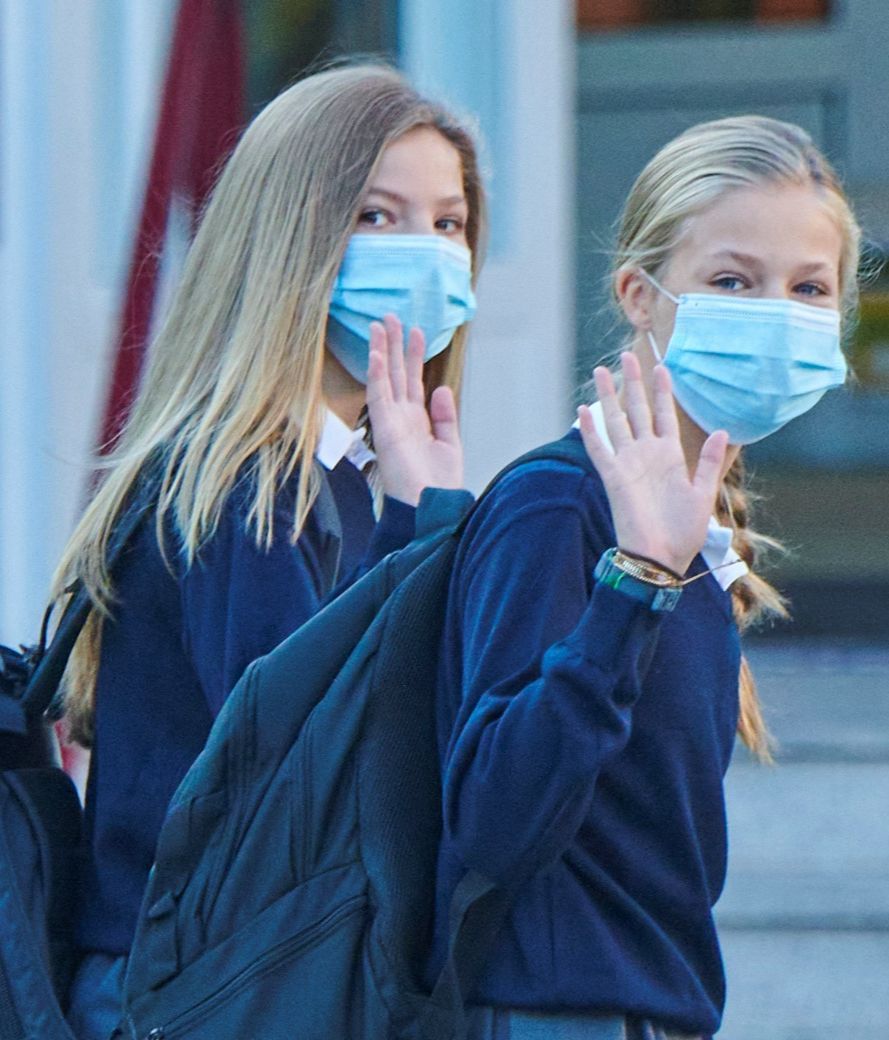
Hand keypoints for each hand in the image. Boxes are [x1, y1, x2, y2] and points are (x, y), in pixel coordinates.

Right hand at [365, 314, 462, 505]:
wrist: (431, 507)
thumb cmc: (439, 485)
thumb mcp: (449, 445)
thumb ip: (445, 417)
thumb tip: (441, 388)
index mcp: (417, 422)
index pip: (413, 382)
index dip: (414, 356)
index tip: (415, 330)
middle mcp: (401, 418)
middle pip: (397, 374)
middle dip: (394, 345)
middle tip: (391, 316)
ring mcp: (391, 422)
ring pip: (385, 379)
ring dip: (382, 351)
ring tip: (380, 324)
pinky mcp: (385, 429)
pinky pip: (379, 396)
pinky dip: (378, 374)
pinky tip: (378, 353)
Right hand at [577, 352, 727, 575]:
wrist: (661, 558)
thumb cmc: (683, 532)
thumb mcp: (703, 493)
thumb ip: (707, 460)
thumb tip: (722, 429)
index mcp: (669, 456)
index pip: (664, 414)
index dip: (662, 391)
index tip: (661, 367)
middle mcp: (646, 454)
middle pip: (637, 409)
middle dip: (633, 382)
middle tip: (627, 355)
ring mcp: (628, 464)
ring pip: (616, 421)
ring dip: (608, 396)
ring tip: (600, 370)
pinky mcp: (614, 477)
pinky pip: (599, 448)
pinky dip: (591, 429)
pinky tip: (584, 408)